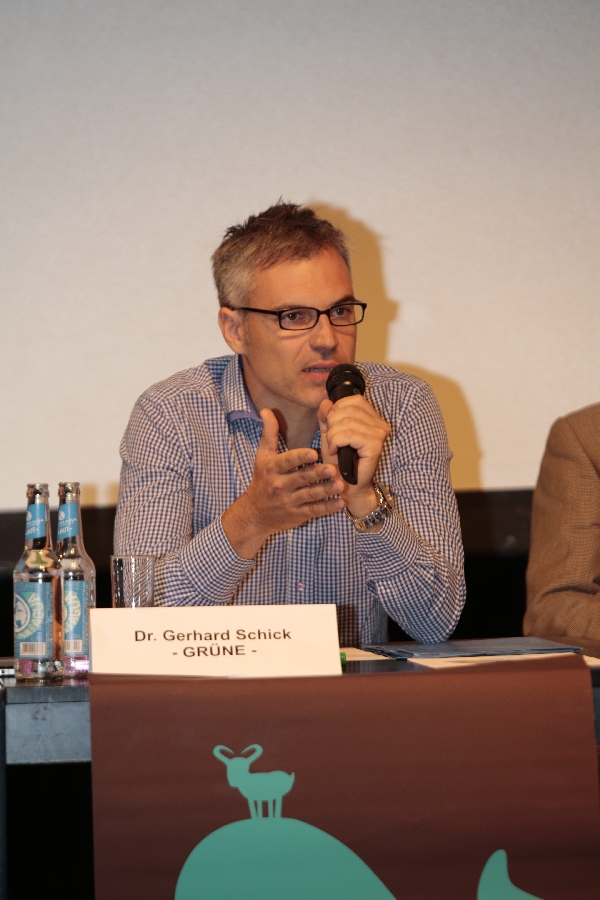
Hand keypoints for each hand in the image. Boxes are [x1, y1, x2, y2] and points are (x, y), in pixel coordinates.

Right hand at [222, 409, 344, 558]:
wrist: (254, 514)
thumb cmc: (262, 480)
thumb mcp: (262, 456)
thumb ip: (269, 433)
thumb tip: (266, 410)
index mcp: (272, 468)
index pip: (287, 461)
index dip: (300, 457)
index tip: (314, 452)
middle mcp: (279, 485)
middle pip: (301, 478)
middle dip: (318, 473)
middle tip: (334, 468)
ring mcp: (289, 501)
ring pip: (310, 495)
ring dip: (326, 490)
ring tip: (341, 485)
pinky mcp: (297, 515)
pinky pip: (313, 511)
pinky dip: (327, 508)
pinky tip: (340, 503)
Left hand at [318, 395, 389, 518]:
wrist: (347, 485)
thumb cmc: (340, 461)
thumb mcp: (329, 435)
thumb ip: (326, 418)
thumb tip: (325, 402)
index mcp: (372, 418)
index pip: (354, 400)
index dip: (337, 409)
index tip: (331, 425)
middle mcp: (380, 424)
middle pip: (348, 409)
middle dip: (332, 424)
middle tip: (331, 440)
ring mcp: (379, 434)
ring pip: (346, 422)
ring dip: (333, 435)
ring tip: (333, 447)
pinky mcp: (375, 445)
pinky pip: (349, 435)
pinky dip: (336, 442)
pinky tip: (335, 451)